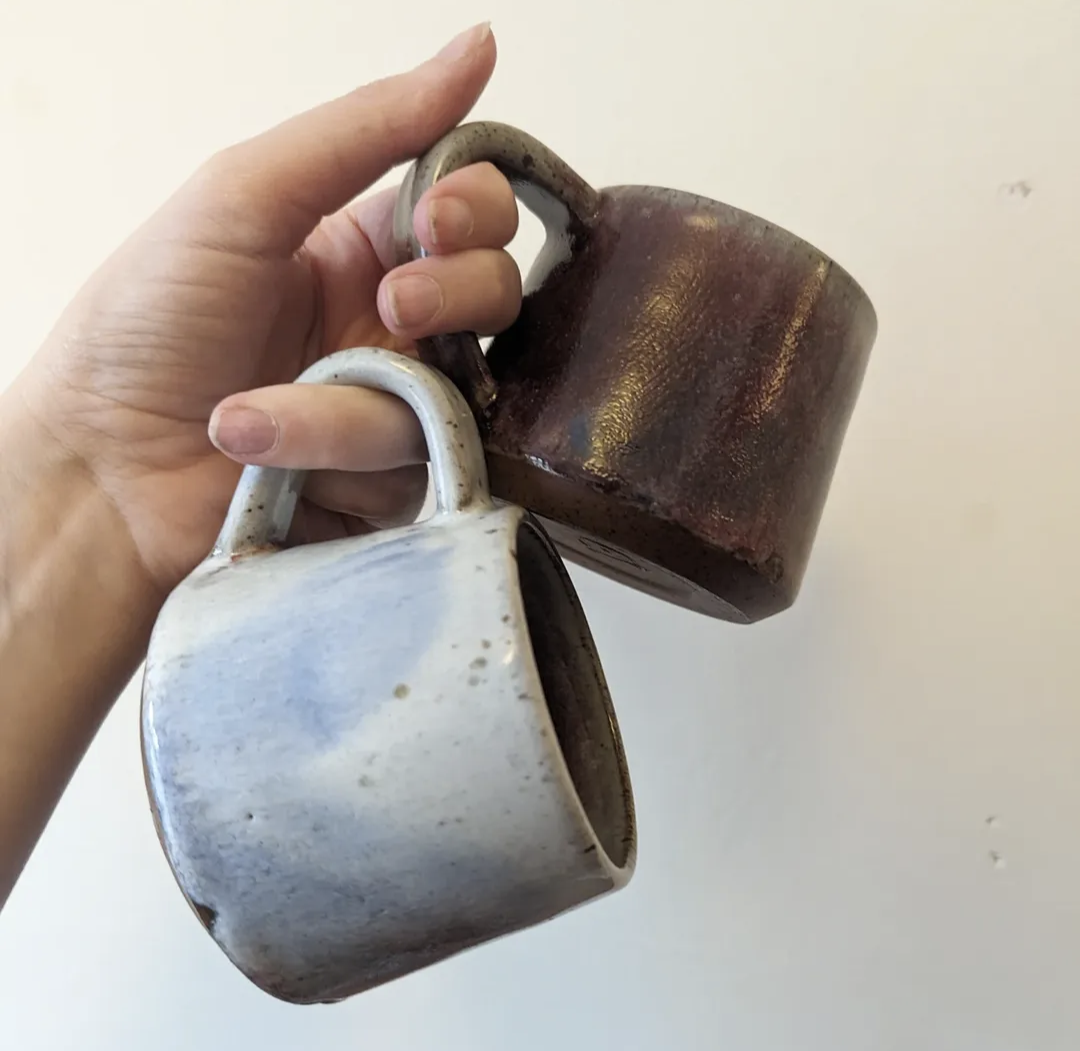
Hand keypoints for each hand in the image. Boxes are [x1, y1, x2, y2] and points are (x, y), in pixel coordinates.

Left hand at [12, 23, 516, 594]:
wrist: (98, 467)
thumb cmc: (148, 324)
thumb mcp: (247, 198)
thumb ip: (368, 127)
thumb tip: (479, 47)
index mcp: (363, 247)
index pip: (474, 212)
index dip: (479, 211)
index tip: (433, 222)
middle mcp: (392, 326)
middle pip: (495, 297)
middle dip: (457, 296)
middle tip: (395, 307)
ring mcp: (397, 408)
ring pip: (454, 397)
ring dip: (351, 407)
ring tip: (253, 415)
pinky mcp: (390, 484)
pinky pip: (411, 469)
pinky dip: (332, 460)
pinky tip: (264, 459)